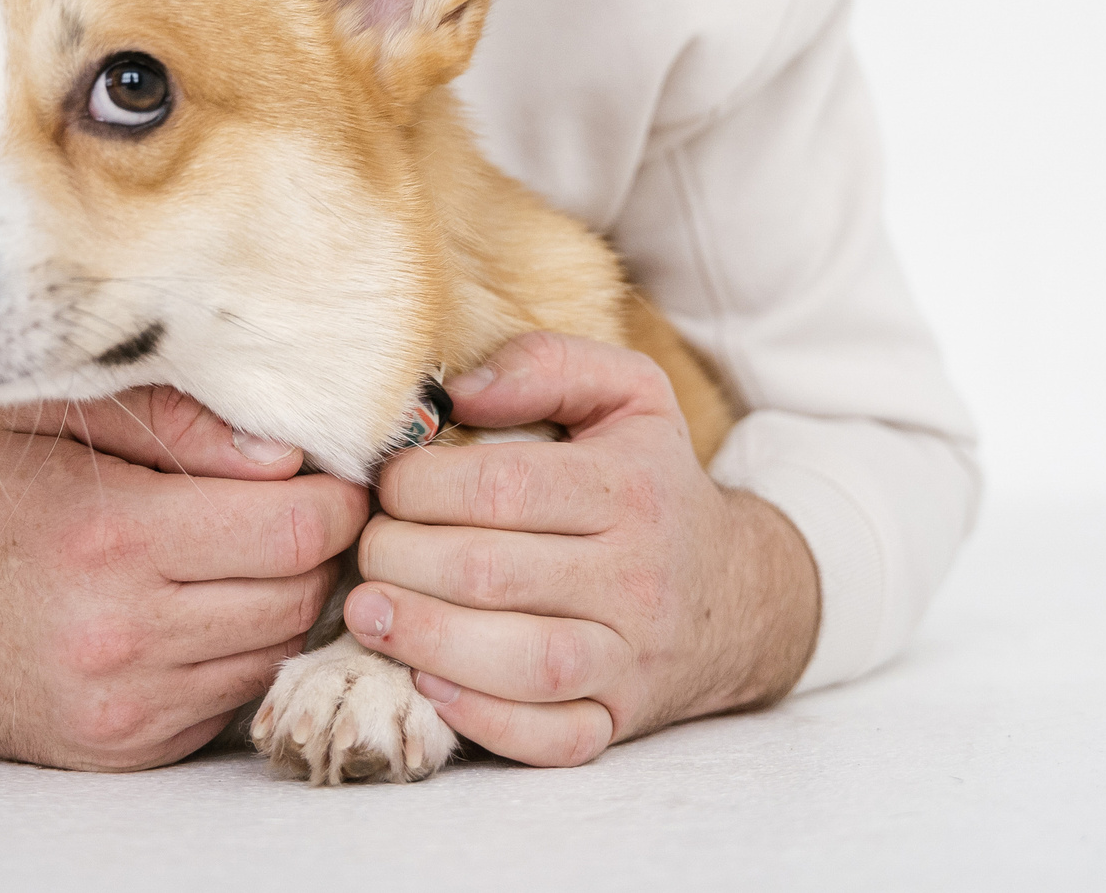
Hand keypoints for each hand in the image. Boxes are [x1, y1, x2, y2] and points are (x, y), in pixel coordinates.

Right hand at [0, 386, 367, 769]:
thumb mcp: (59, 420)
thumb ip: (177, 421)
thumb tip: (284, 456)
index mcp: (119, 536)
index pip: (298, 527)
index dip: (335, 497)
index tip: (328, 476)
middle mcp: (129, 631)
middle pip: (302, 593)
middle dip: (320, 547)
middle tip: (297, 512)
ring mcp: (132, 702)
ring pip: (278, 648)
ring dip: (285, 601)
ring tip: (248, 558)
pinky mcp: (131, 747)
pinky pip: (235, 697)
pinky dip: (240, 652)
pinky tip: (204, 612)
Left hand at [346, 333, 819, 765]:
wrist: (738, 592)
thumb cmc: (652, 482)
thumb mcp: (626, 395)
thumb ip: (543, 366)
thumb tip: (453, 392)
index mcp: (628, 489)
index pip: (500, 487)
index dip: (416, 485)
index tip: (387, 483)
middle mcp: (636, 577)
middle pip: (489, 574)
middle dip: (398, 559)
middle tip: (366, 547)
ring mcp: (629, 658)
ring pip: (519, 663)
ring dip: (423, 640)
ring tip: (369, 612)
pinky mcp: (617, 720)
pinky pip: (550, 739)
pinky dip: (482, 720)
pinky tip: (427, 681)